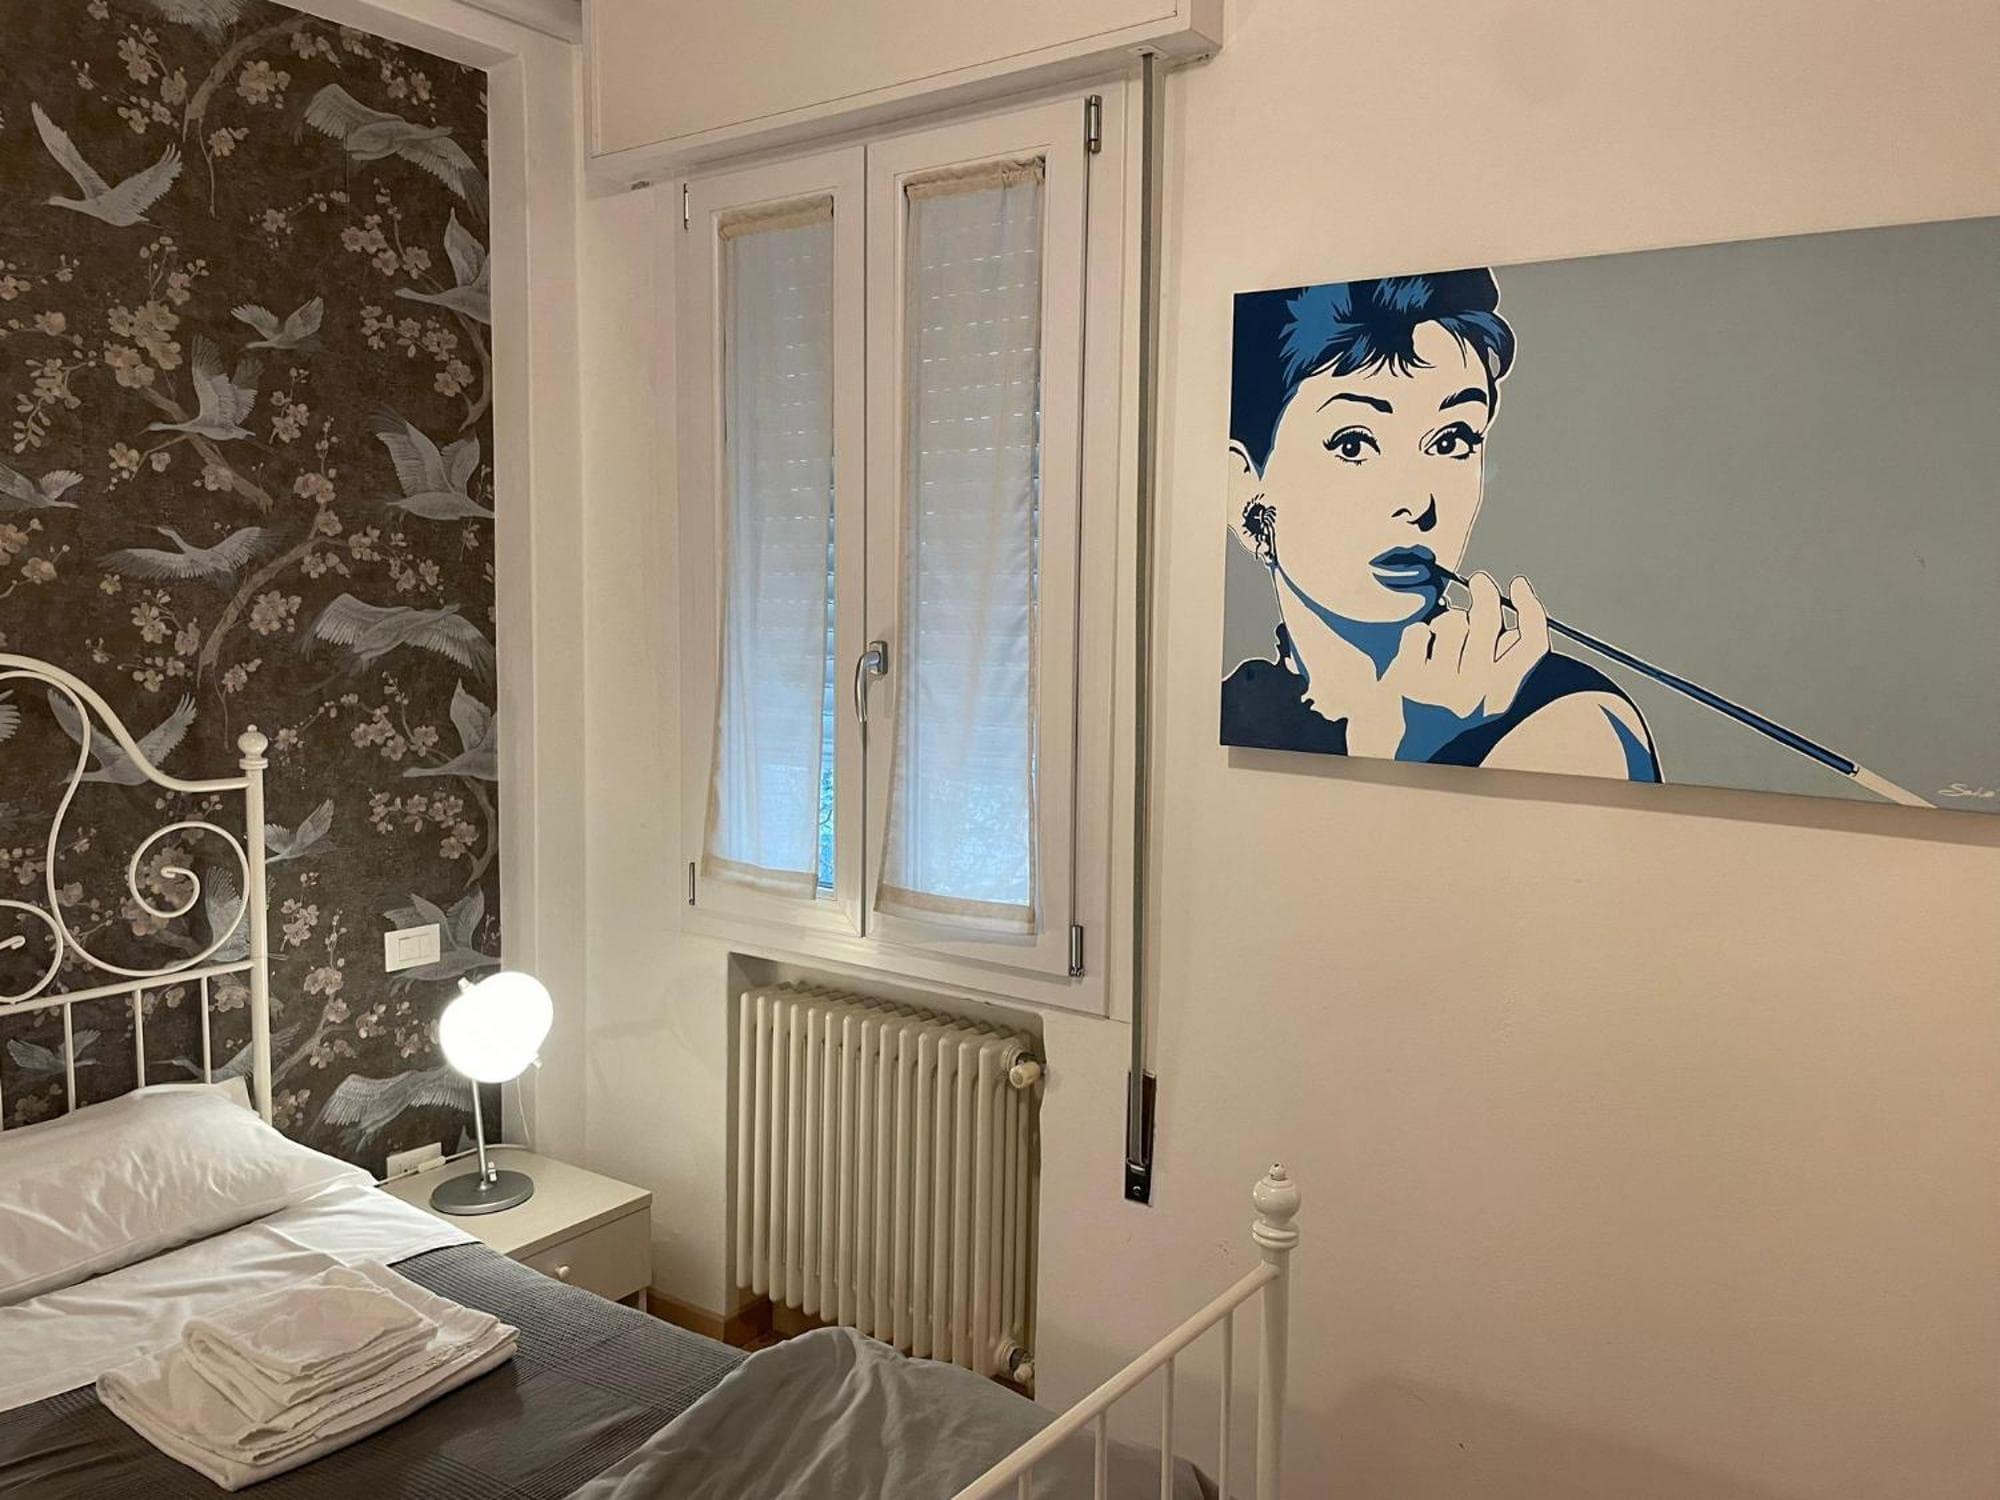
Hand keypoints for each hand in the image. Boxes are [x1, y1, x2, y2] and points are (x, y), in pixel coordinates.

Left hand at [1384, 573, 1549, 757]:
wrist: (1398, 749)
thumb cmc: (1442, 715)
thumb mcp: (1483, 697)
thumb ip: (1503, 664)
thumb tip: (1515, 620)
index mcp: (1500, 696)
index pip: (1532, 643)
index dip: (1531, 608)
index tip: (1519, 586)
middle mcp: (1474, 693)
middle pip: (1490, 621)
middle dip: (1485, 593)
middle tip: (1480, 583)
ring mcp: (1440, 685)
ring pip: (1453, 622)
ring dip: (1445, 623)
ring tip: (1438, 641)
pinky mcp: (1408, 677)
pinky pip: (1419, 631)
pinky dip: (1416, 635)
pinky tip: (1415, 653)